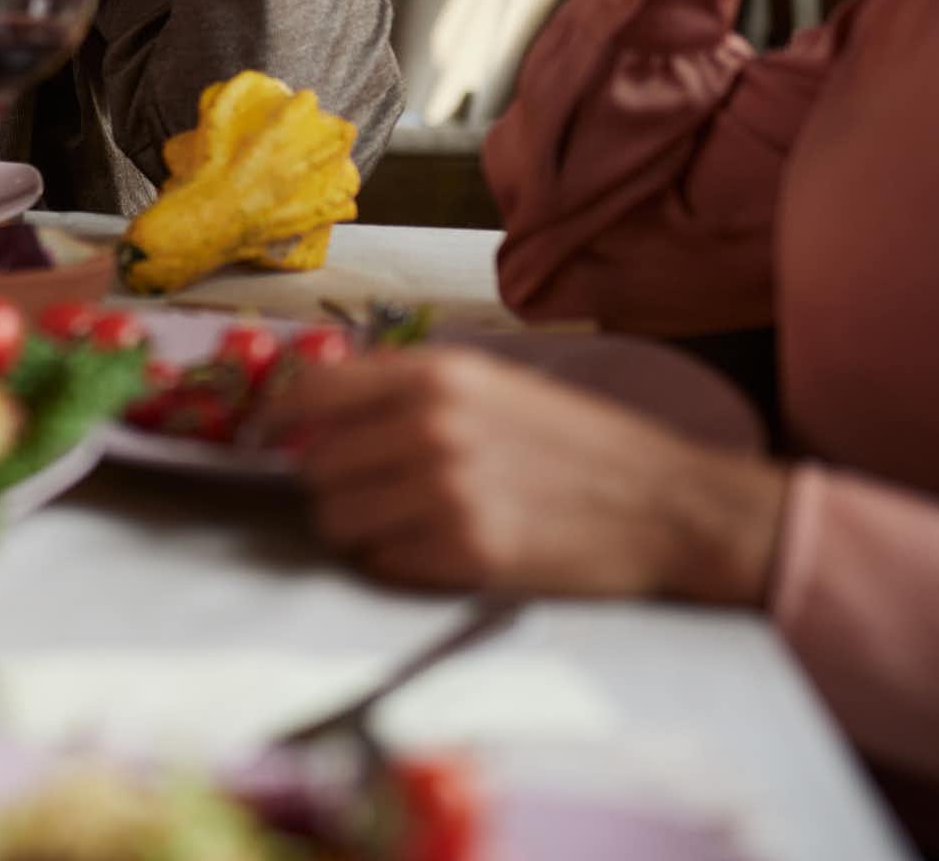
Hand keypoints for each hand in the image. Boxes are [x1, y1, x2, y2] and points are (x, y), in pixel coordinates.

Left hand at [272, 347, 784, 604]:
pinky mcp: (466, 554)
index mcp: (434, 375)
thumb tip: (317, 402)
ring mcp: (446, 493)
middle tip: (366, 492)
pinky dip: (396, 561)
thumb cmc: (576, 442)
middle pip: (316, 466)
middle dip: (332, 483)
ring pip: (338, 521)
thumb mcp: (491, 382)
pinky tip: (437, 548)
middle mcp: (431, 427)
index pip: (310, 392)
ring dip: (358, 527)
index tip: (271, 436)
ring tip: (403, 523)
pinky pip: (382, 563)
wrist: (667, 505)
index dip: (281, 419)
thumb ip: (406, 386)